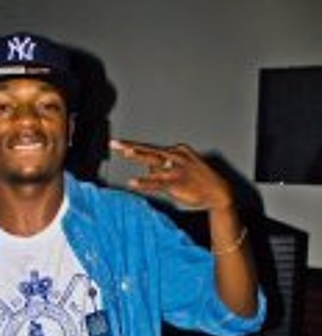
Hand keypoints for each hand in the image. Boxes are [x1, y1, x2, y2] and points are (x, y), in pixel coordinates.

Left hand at [109, 139, 232, 210]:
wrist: (219, 192)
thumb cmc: (198, 181)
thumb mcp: (180, 169)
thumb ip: (163, 168)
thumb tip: (148, 169)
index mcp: (177, 152)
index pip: (151, 149)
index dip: (134, 146)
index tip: (119, 144)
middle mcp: (176, 158)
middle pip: (150, 151)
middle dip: (132, 148)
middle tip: (116, 144)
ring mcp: (176, 170)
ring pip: (154, 163)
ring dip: (139, 157)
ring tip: (125, 153)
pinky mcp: (177, 183)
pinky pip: (157, 183)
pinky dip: (144, 183)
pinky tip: (133, 183)